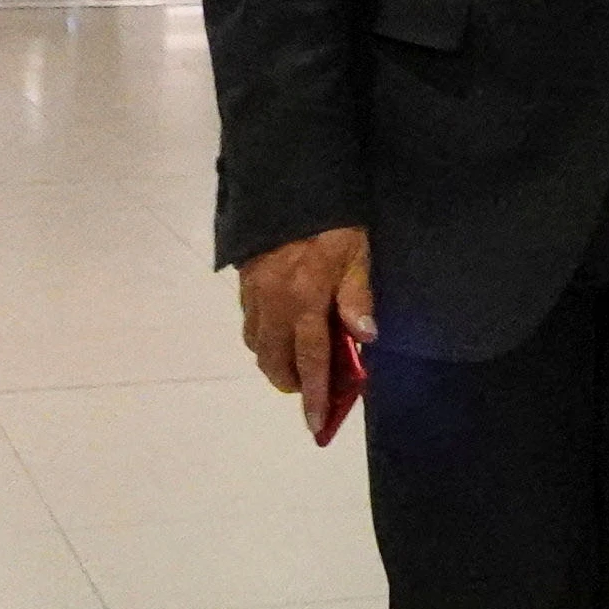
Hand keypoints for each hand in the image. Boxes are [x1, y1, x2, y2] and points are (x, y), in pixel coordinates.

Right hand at [238, 226, 372, 441]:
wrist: (286, 185)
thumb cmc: (332, 220)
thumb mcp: (356, 254)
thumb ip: (358, 296)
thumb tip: (365, 338)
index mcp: (304, 301)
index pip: (311, 359)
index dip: (315, 393)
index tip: (315, 423)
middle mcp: (273, 304)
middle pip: (275, 360)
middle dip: (291, 381)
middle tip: (311, 389)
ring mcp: (253, 294)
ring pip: (258, 344)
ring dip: (274, 362)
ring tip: (296, 365)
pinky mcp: (243, 282)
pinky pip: (249, 323)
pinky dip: (263, 338)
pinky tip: (279, 333)